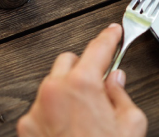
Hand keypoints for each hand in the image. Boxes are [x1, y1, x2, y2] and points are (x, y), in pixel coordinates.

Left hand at [17, 23, 146, 136]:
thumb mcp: (131, 124)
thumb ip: (122, 95)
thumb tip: (116, 82)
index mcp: (82, 85)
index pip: (98, 48)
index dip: (109, 37)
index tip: (113, 32)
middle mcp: (53, 92)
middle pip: (68, 61)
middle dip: (84, 67)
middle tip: (101, 83)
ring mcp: (36, 110)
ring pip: (52, 84)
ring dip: (68, 89)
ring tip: (86, 114)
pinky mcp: (27, 128)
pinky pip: (41, 108)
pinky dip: (55, 111)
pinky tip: (70, 128)